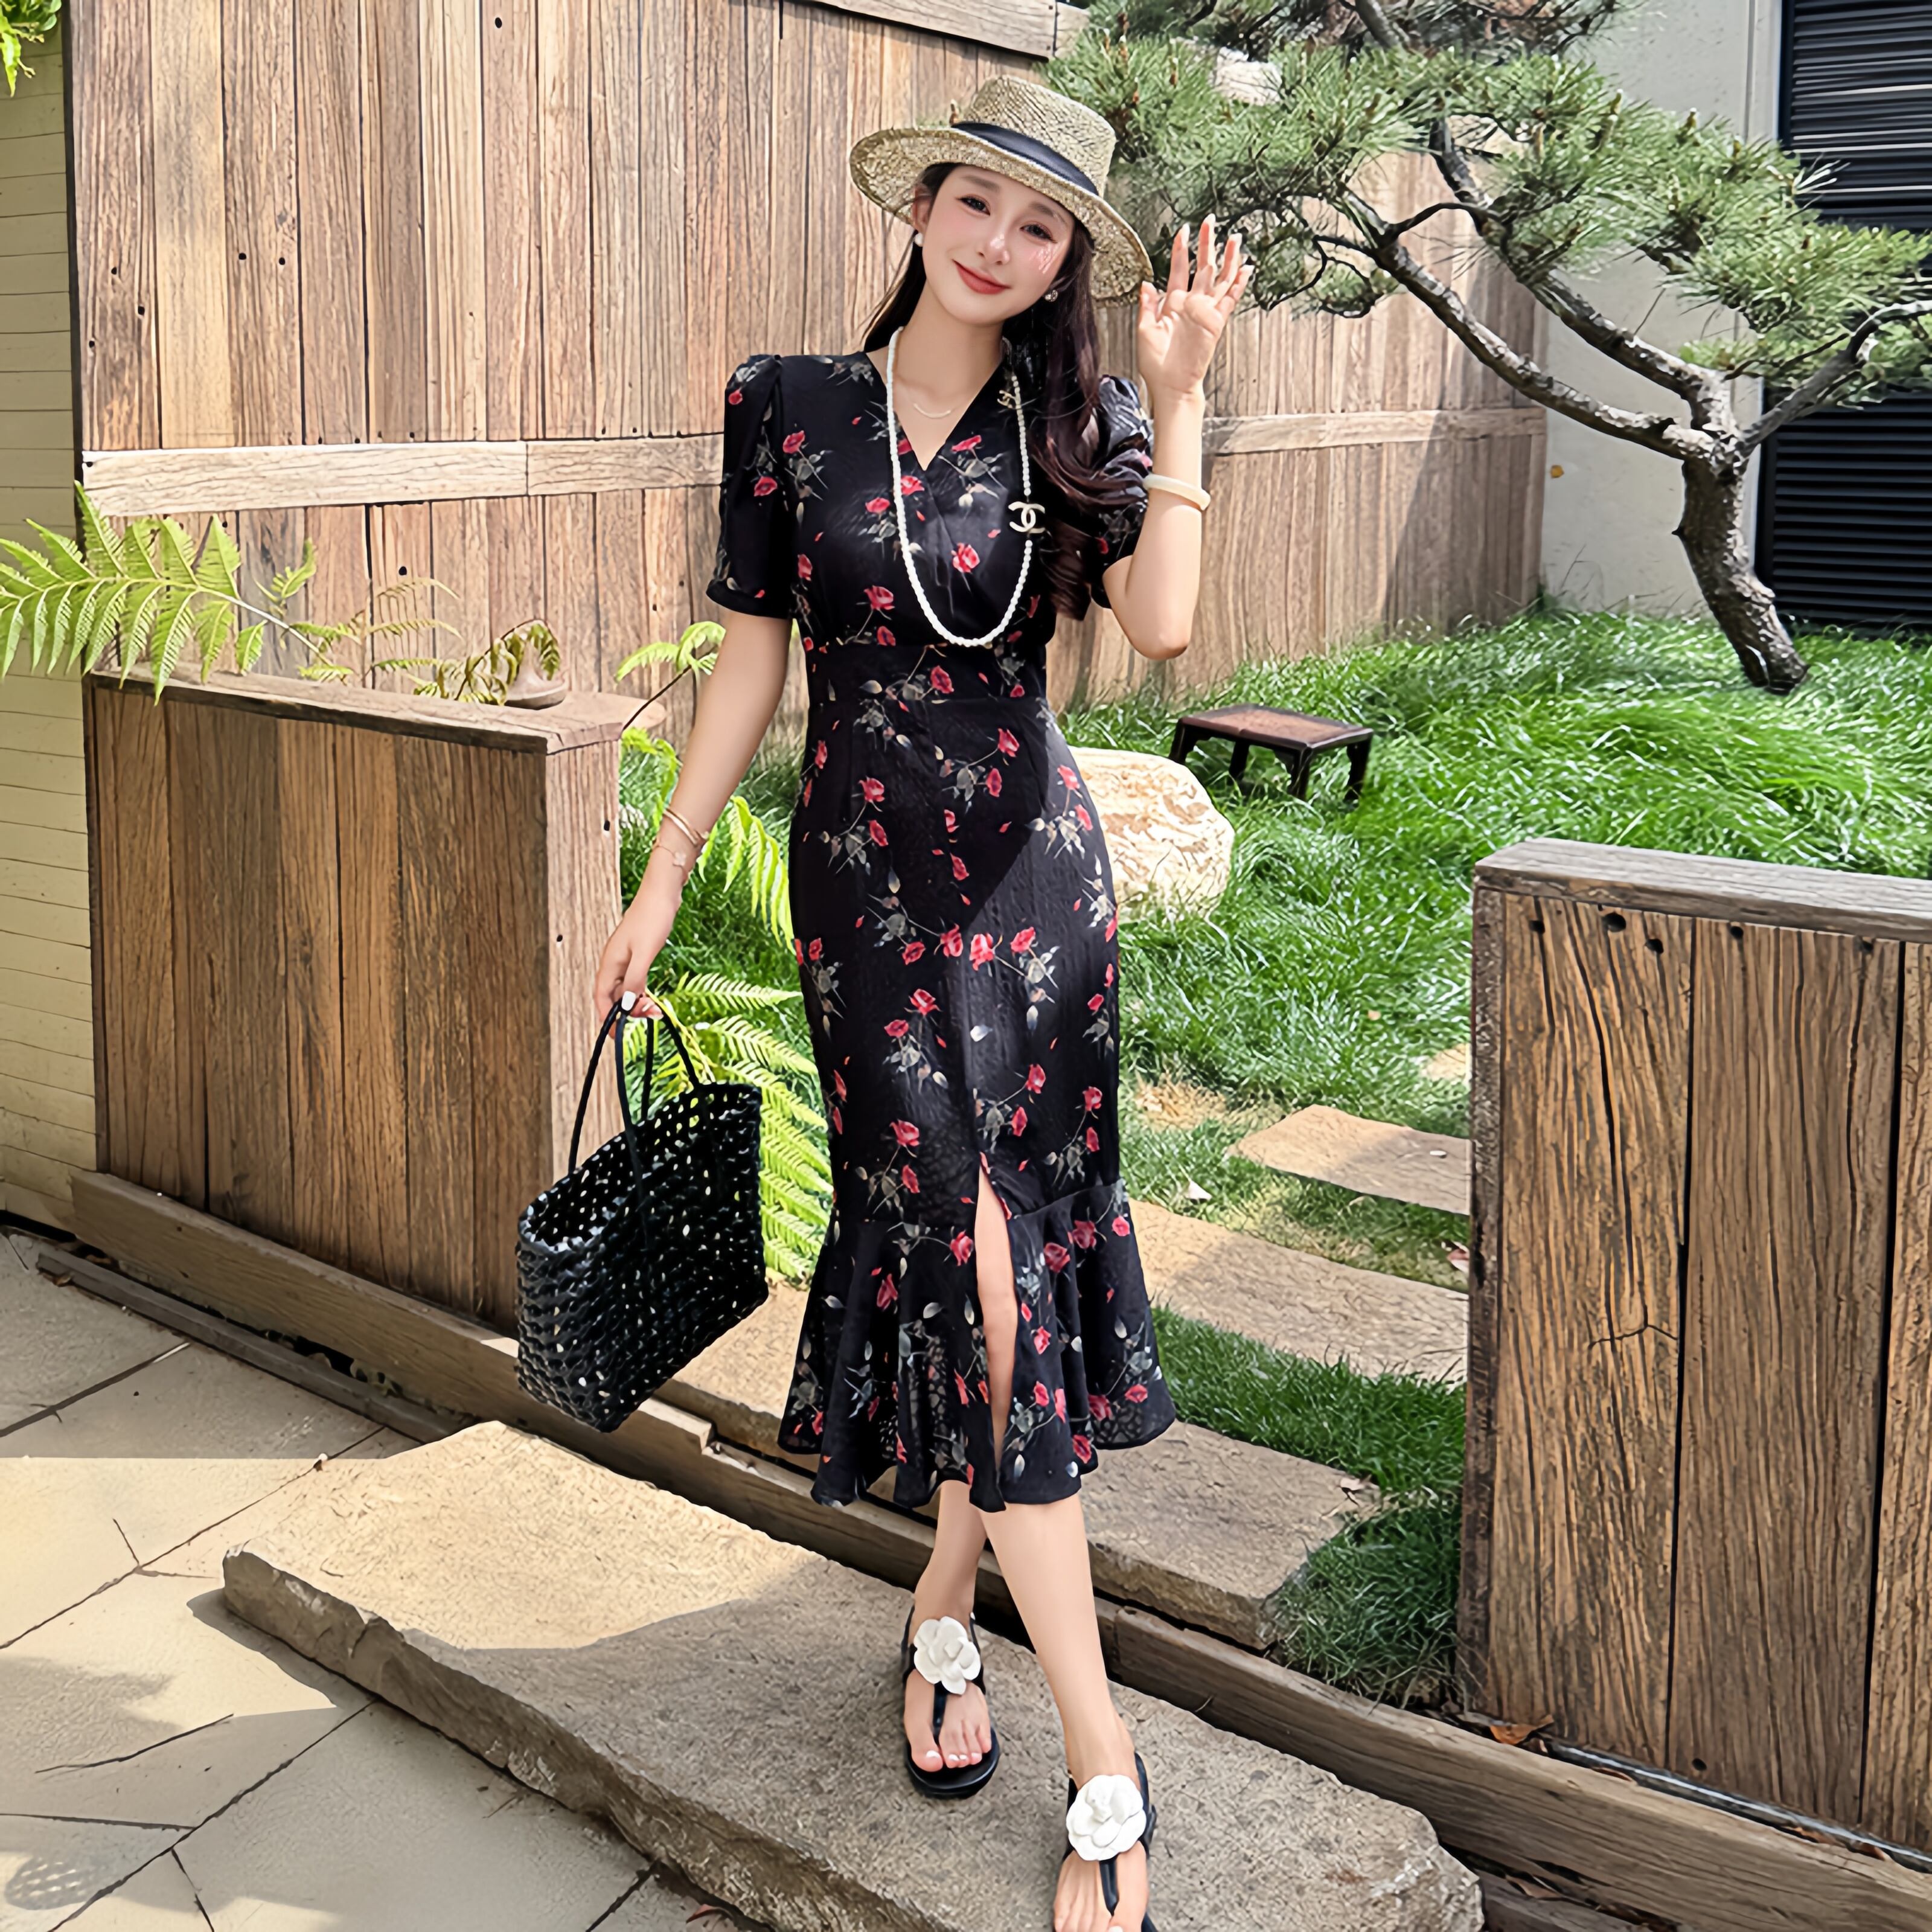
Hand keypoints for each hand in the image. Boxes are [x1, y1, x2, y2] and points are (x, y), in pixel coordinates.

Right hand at [592, 873, 679, 1025]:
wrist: (662, 893)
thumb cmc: (652, 916)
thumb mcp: (645, 954)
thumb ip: (634, 980)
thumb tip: (625, 1004)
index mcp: (610, 962)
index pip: (601, 997)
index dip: (606, 1017)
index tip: (615, 1034)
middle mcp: (614, 961)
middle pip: (611, 994)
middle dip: (625, 1010)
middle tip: (647, 1017)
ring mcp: (624, 957)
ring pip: (623, 987)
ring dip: (635, 1001)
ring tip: (653, 1009)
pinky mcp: (636, 952)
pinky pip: (633, 979)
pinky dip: (639, 990)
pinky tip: (650, 995)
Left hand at [1137, 214, 1248, 403]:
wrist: (1170, 386)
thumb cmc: (1156, 364)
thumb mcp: (1144, 330)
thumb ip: (1146, 305)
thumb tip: (1146, 283)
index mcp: (1172, 303)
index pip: (1178, 269)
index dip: (1180, 249)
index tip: (1183, 230)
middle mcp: (1191, 304)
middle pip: (1202, 267)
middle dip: (1207, 244)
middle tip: (1211, 222)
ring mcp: (1205, 312)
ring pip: (1219, 279)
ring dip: (1227, 258)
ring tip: (1234, 238)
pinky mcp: (1216, 322)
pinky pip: (1229, 299)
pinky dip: (1238, 284)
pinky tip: (1245, 269)